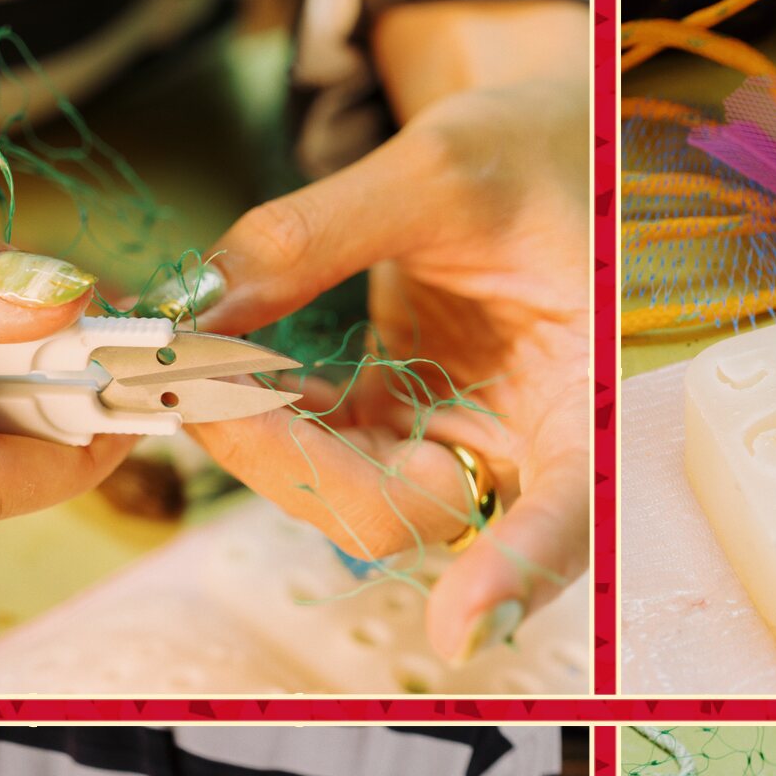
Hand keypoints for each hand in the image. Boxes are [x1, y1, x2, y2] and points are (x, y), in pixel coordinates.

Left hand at [189, 72, 587, 665]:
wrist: (538, 150)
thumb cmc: (533, 154)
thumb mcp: (439, 168)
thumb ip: (317, 235)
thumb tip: (203, 303)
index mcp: (584, 396)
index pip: (566, 512)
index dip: (517, 572)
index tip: (463, 625)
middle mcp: (525, 448)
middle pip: (416, 513)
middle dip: (298, 469)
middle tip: (204, 389)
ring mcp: (459, 445)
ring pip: (353, 497)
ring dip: (263, 446)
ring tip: (191, 364)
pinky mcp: (405, 430)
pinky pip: (325, 454)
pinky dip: (266, 419)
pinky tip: (223, 366)